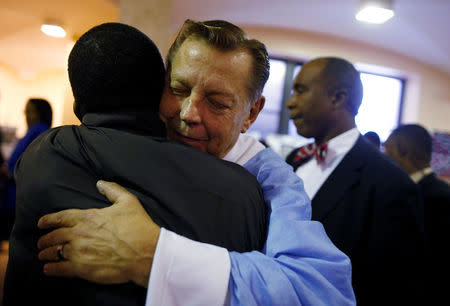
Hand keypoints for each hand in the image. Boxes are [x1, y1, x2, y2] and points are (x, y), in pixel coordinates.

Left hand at [37, 180, 160, 286]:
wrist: (145, 253)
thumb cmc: (139, 227)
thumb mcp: (128, 201)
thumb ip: (112, 190)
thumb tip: (100, 183)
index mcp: (88, 217)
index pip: (61, 217)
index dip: (48, 220)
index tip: (41, 223)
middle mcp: (79, 234)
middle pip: (54, 235)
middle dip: (45, 239)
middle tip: (41, 242)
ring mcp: (79, 252)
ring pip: (54, 252)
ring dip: (46, 253)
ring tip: (43, 255)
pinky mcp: (82, 269)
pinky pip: (59, 269)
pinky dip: (51, 269)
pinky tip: (48, 269)